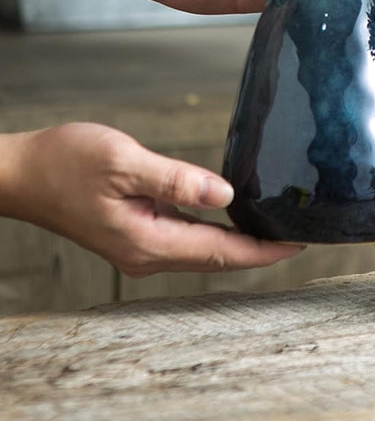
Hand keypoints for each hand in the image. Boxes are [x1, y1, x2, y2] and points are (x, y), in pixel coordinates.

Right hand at [1, 124, 302, 276]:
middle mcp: (147, 253)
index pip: (221, 252)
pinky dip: (215, 233)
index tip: (299, 244)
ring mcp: (140, 246)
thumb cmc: (65, 163)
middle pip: (217, 258)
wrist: (20, 173)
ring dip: (239, 243)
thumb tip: (226, 195)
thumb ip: (177, 180)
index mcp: (149, 241)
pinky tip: (231, 217)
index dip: (264, 250)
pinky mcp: (134, 233)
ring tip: (277, 227)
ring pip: (203, 251)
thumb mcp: (125, 162)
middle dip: (259, 250)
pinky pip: (186, 239)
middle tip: (300, 234)